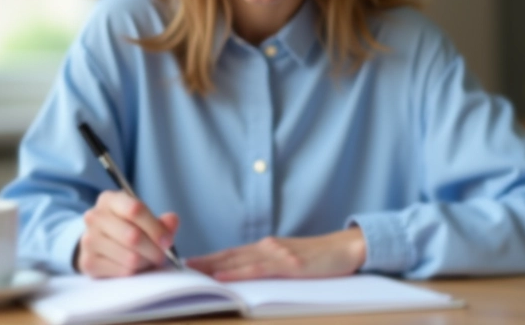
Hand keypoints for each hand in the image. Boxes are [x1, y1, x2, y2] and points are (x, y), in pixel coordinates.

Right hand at [76, 190, 178, 277]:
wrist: (100, 244)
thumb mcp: (144, 220)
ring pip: (130, 257)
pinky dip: (135, 272)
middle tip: (162, 256)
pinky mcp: (88, 262)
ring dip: (146, 262)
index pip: (135, 210)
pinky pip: (122, 272)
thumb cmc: (127, 228)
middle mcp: (95, 217)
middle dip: (154, 249)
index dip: (156, 228)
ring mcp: (88, 240)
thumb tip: (172, 220)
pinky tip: (135, 267)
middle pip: (132, 236)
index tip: (168, 241)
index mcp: (109, 200)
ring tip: (148, 260)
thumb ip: (162, 222)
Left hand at [186, 227, 366, 281]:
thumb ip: (269, 266)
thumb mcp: (290, 260)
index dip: (207, 259)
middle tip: (177, 268)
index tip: (185, 265)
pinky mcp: (290, 264)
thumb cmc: (320, 258)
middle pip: (228, 256)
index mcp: (266, 248)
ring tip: (191, 273)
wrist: (348, 247)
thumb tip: (245, 276)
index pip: (230, 254)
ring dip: (212, 267)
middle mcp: (267, 248)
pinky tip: (222, 276)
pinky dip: (237, 273)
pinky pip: (258, 270)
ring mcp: (278, 255)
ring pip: (238, 262)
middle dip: (202, 263)